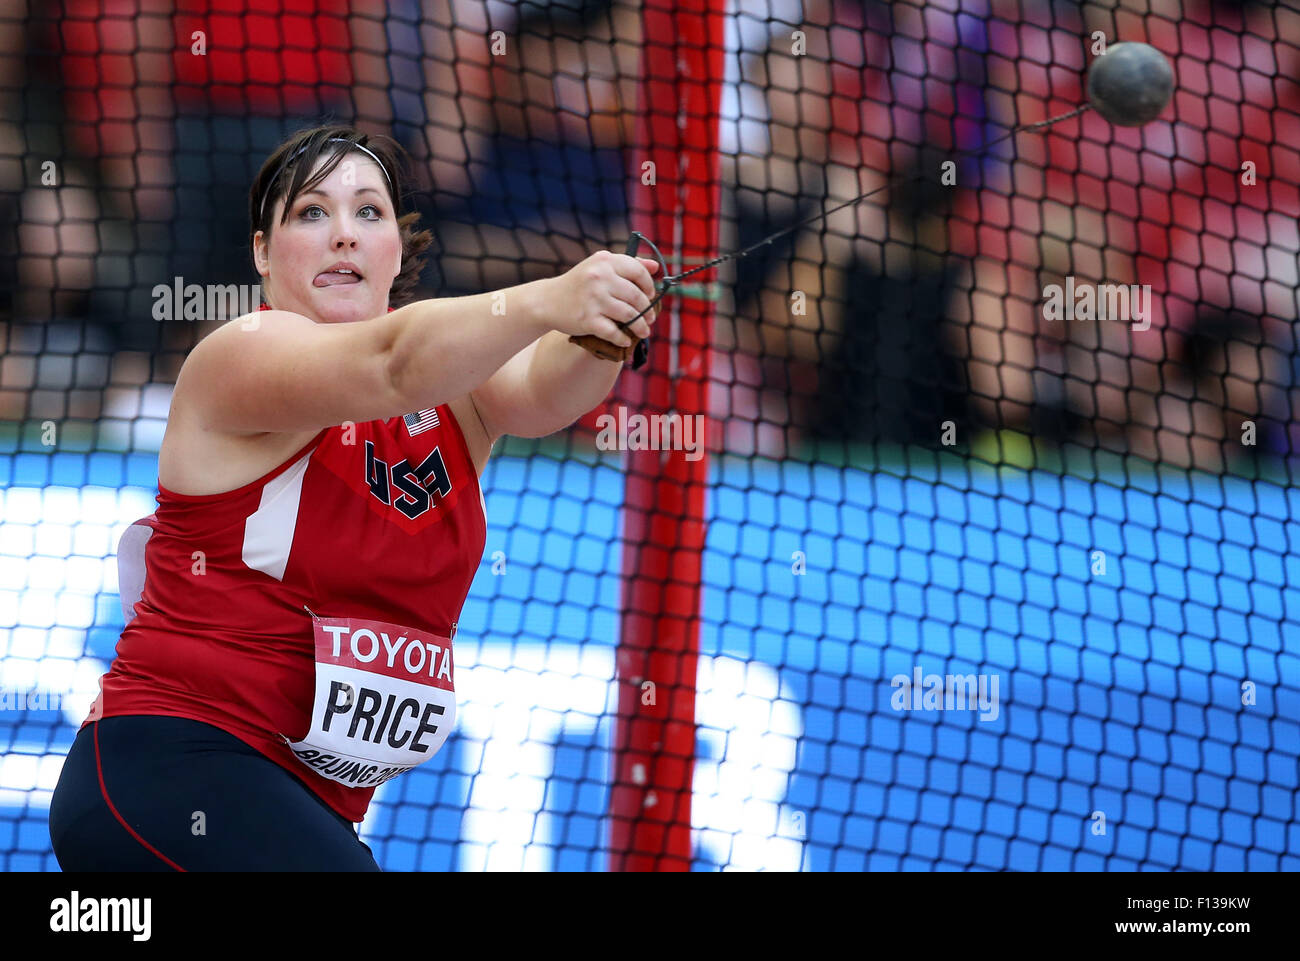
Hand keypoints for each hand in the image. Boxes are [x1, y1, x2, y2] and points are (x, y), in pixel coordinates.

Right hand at [545, 250, 659, 347]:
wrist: (547, 301)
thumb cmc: (580, 283)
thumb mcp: (600, 266)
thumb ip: (628, 264)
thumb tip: (656, 267)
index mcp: (604, 262)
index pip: (638, 272)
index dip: (649, 286)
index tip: (650, 296)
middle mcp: (599, 278)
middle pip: (636, 296)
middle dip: (648, 310)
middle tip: (651, 318)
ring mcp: (593, 299)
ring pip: (629, 316)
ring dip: (641, 327)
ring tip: (644, 331)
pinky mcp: (587, 320)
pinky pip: (614, 333)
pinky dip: (623, 339)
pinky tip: (626, 341)